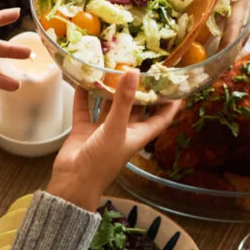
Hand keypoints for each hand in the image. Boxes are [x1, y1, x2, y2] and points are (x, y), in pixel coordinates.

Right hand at [48, 70, 180, 210]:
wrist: (72, 183)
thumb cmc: (101, 162)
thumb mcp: (116, 129)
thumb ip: (124, 101)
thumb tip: (133, 72)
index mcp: (138, 135)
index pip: (161, 117)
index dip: (171, 103)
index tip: (176, 84)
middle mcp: (123, 131)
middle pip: (135, 107)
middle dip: (137, 89)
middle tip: (140, 66)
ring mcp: (103, 130)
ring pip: (109, 105)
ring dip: (109, 90)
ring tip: (110, 67)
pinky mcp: (84, 130)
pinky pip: (85, 109)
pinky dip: (84, 96)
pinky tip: (82, 79)